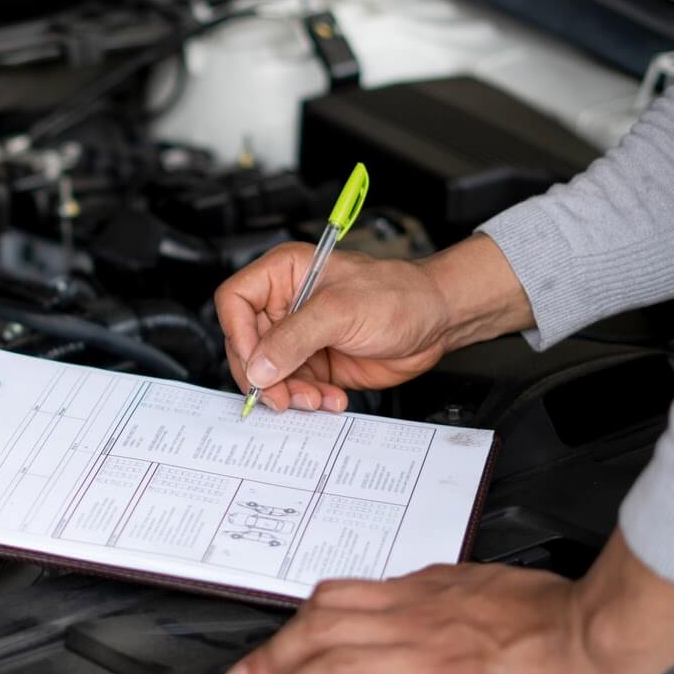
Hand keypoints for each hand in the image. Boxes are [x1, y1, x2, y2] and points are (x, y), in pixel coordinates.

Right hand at [214, 235, 532, 411]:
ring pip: (268, 373)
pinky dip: (308, 400)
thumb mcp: (341, 311)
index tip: (256, 364)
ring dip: (288, 393)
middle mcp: (285, 305)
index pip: (235, 301)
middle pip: (246, 345)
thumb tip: (258, 366)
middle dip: (263, 375)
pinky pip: (294, 388)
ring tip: (314, 400)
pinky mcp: (314, 364)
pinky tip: (331, 399)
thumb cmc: (399, 295)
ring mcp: (298, 337)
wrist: (437, 321)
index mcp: (283, 274)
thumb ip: (294, 339)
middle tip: (280, 396)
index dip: (239, 335)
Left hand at [220, 531, 673, 673]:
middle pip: (324, 634)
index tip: (260, 652)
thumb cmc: (544, 612)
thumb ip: (423, 592)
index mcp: (417, 594)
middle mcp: (416, 622)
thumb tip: (388, 594)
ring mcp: (437, 660)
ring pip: (347, 667)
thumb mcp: (468, 584)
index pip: (332, 602)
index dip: (288, 628)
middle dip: (273, 660)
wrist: (598, 633)